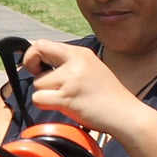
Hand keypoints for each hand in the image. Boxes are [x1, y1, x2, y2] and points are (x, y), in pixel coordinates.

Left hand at [22, 40, 142, 136]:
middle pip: (37, 51)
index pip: (44, 43)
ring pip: (38, 82)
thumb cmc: (108, 96)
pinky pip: (39, 98)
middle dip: (31, 64)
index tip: (40, 68)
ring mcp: (72, 78)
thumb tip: (42, 63)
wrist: (126, 114)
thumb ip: (69, 64)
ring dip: (45, 93)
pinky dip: (45, 105)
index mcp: (80, 53)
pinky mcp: (68, 96)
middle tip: (44, 80)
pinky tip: (62, 106)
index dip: (35, 54)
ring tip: (65, 99)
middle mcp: (76, 61)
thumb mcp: (90, 69)